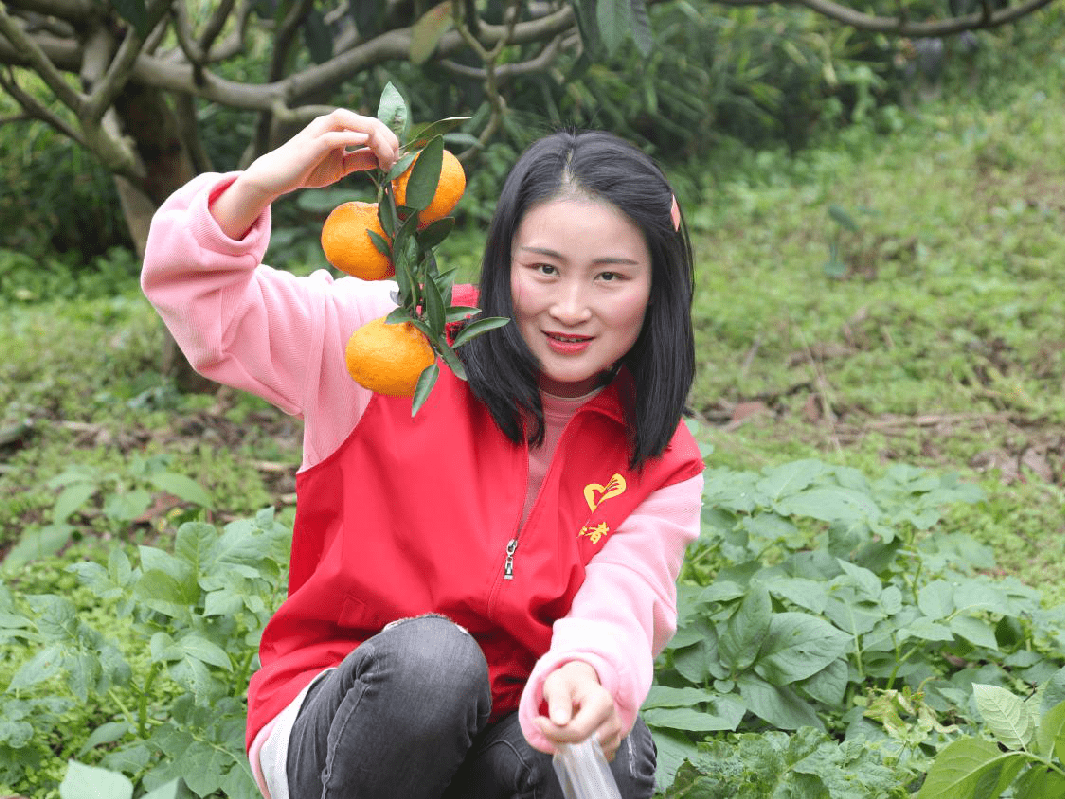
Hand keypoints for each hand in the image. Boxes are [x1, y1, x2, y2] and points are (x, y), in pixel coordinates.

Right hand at [242, 109, 399, 197]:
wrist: (278, 177)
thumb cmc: (308, 169)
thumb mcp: (342, 167)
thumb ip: (360, 161)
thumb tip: (383, 161)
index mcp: (341, 128)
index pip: (373, 126)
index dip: (389, 141)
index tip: (398, 160)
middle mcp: (332, 123)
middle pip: (368, 121)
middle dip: (387, 140)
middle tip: (395, 161)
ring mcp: (320, 130)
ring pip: (352, 121)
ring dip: (374, 137)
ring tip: (385, 156)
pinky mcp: (310, 142)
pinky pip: (333, 135)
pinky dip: (350, 137)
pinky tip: (365, 143)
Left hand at [534, 660, 622, 760]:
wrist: (580, 685)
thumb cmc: (568, 684)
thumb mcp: (557, 685)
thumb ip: (558, 701)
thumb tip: (560, 721)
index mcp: (603, 702)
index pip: (579, 731)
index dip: (555, 732)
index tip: (538, 721)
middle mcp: (614, 720)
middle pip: (584, 745)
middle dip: (561, 740)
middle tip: (548, 725)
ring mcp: (615, 735)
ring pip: (588, 755)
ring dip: (568, 747)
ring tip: (561, 728)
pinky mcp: (612, 745)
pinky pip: (592, 759)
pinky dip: (578, 753)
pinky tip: (571, 736)